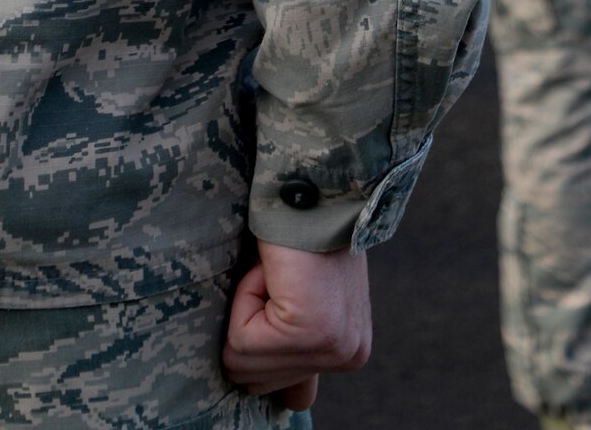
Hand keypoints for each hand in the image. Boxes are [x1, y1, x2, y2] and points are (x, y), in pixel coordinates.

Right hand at [224, 242, 371, 408]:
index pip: (293, 396)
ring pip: (240, 359)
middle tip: (282, 281)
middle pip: (253, 378)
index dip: (270, 352)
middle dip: (252, 325)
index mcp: (350, 350)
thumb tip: (294, 404)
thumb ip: (296, 353)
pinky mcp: (308, 332)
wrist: (316, 185)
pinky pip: (241, 338)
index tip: (282, 307)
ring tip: (280, 275)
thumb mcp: (303, 300)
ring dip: (247, 307)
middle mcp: (349, 356)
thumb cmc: (302, 234)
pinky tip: (275, 271)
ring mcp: (331, 347)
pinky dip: (245, 296)